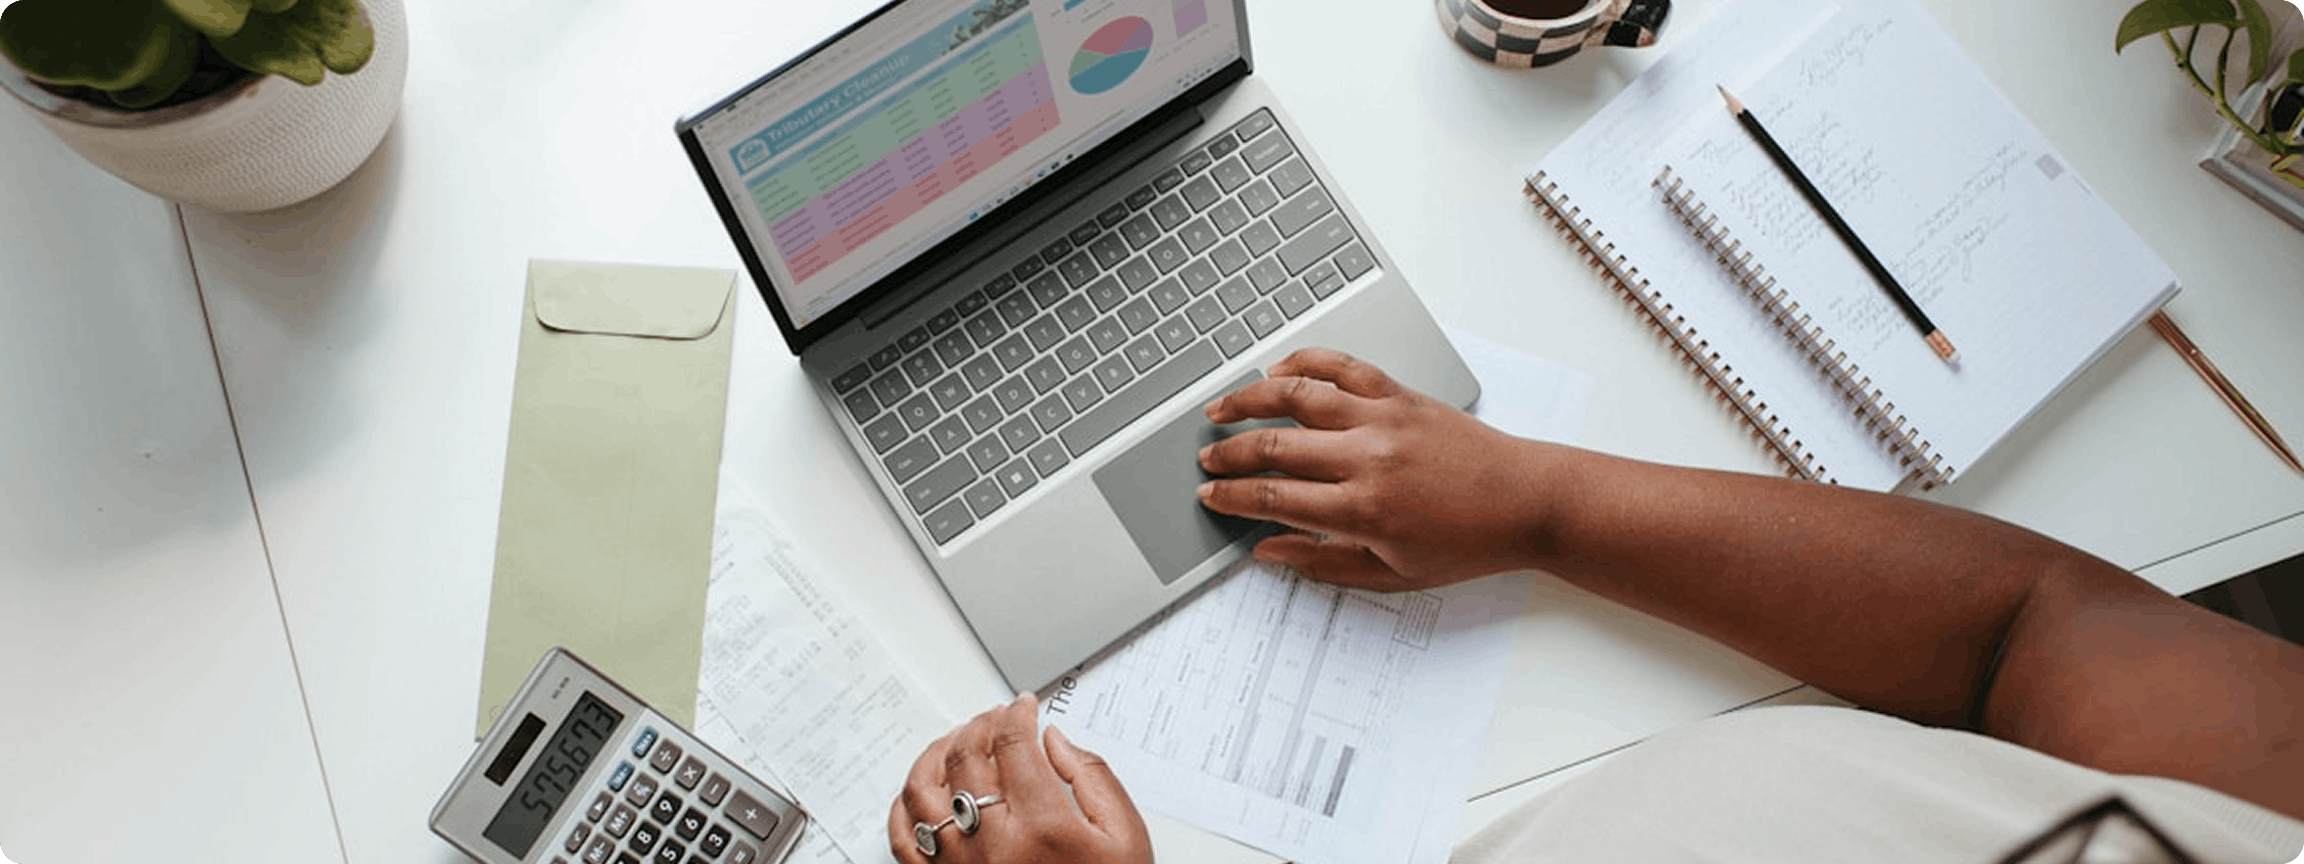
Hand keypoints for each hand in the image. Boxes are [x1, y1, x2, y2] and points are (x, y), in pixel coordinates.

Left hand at [888, 693, 1152, 863]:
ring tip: (955, 742)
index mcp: (1042, 826)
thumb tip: (1054, 740)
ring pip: (923, 790)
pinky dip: (904, 806)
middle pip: (966, 757)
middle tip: (994, 718)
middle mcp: (992, 845)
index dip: (1016, 714)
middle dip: (979, 724)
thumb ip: (1094, 779)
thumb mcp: (1126, 839)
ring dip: (936, 753)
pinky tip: (921, 791)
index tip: (1023, 707)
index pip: (1013, 744)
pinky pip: (902, 840)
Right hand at [1197, 348, 1546, 590]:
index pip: (1272, 497)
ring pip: (1297, 396)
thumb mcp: (1393, 575)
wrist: (1527, 502)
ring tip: (1220, 408)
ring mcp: (1384, 419)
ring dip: (1250, 399)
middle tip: (1206, 460)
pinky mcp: (1401, 394)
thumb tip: (1268, 551)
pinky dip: (1306, 362)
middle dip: (1229, 454)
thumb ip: (1323, 563)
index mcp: (1363, 510)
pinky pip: (1343, 367)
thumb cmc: (1468, 543)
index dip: (1231, 497)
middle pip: (1274, 446)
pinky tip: (1279, 370)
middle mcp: (1368, 457)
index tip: (1209, 496)